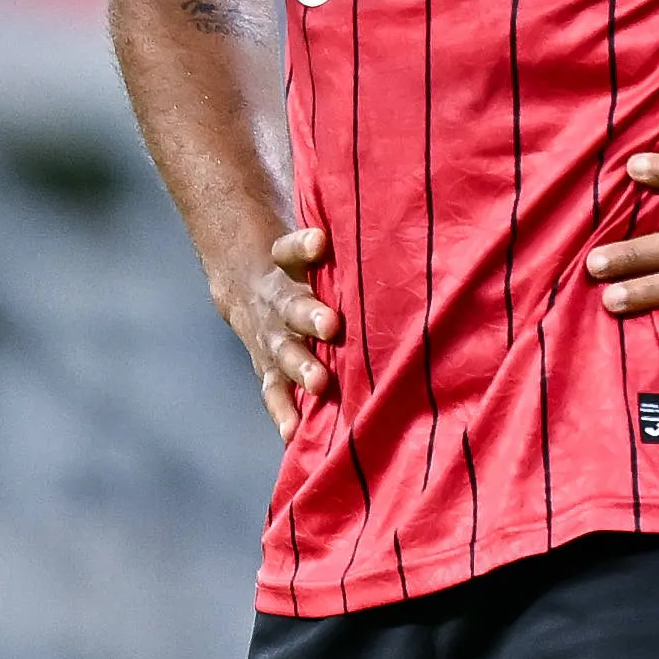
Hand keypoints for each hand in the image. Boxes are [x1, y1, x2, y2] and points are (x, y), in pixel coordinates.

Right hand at [226, 225, 341, 439]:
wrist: (247, 284)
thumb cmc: (307, 265)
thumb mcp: (315, 246)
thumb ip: (349, 242)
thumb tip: (411, 224)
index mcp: (288, 264)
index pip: (292, 249)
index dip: (304, 244)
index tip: (321, 241)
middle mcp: (278, 299)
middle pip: (291, 305)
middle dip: (310, 316)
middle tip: (331, 325)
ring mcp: (270, 335)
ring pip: (282, 350)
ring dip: (301, 367)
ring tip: (319, 383)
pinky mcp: (266, 366)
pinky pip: (272, 390)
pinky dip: (283, 411)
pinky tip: (293, 433)